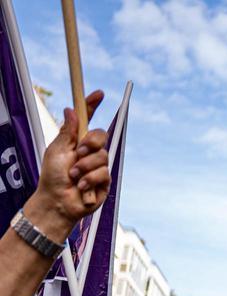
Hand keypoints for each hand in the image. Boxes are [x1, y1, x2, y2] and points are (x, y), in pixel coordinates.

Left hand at [22, 91, 108, 242]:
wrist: (58, 202)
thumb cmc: (52, 178)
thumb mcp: (57, 150)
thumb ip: (67, 132)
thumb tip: (70, 110)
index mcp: (77, 141)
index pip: (88, 120)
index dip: (92, 106)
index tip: (98, 94)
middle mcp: (89, 152)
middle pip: (101, 135)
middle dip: (91, 143)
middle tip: (78, 153)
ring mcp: (98, 166)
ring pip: (102, 156)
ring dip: (85, 166)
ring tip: (74, 176)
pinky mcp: (105, 181)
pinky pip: (104, 173)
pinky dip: (90, 179)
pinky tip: (81, 186)